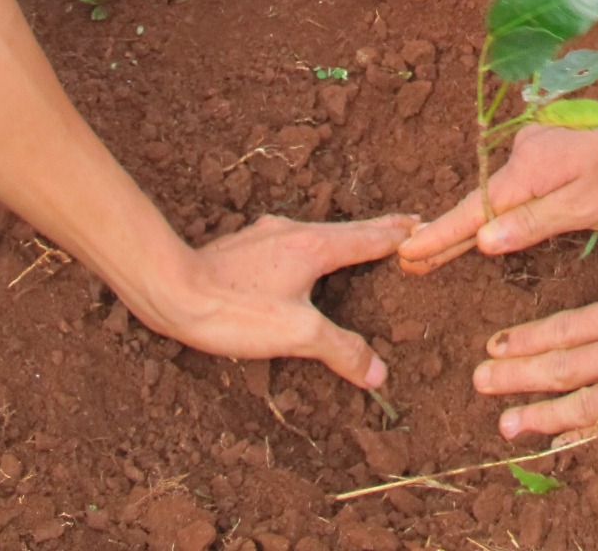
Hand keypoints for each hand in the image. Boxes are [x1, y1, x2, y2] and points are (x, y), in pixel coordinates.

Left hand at [142, 213, 415, 383]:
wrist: (172, 290)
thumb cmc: (235, 311)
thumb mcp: (296, 336)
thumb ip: (341, 350)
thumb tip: (378, 372)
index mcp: (316, 246)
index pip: (371, 236)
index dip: (400, 234)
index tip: (425, 225)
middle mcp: (295, 230)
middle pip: (348, 230)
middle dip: (378, 231)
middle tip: (405, 227)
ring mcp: (268, 235)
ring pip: (319, 234)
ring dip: (345, 239)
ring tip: (360, 246)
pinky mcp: (246, 246)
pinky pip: (293, 242)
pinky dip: (314, 248)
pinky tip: (303, 263)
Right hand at [398, 98, 597, 273]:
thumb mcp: (586, 208)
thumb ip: (532, 224)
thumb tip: (481, 240)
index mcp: (527, 171)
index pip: (471, 212)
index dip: (440, 237)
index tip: (406, 254)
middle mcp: (523, 153)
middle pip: (480, 202)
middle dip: (448, 233)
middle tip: (412, 261)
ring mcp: (536, 145)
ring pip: (500, 191)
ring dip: (477, 219)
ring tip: (442, 249)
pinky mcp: (551, 144)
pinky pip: (519, 181)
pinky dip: (502, 202)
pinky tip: (495, 220)